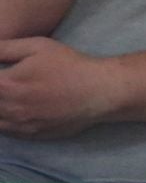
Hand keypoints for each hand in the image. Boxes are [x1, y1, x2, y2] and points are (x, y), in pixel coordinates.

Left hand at [0, 38, 123, 138]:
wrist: (98, 91)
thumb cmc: (69, 65)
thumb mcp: (37, 47)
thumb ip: (5, 49)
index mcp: (6, 85)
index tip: (2, 76)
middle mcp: (8, 109)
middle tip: (7, 86)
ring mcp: (19, 125)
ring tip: (9, 98)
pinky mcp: (30, 135)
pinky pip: (6, 132)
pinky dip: (4, 122)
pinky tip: (13, 112)